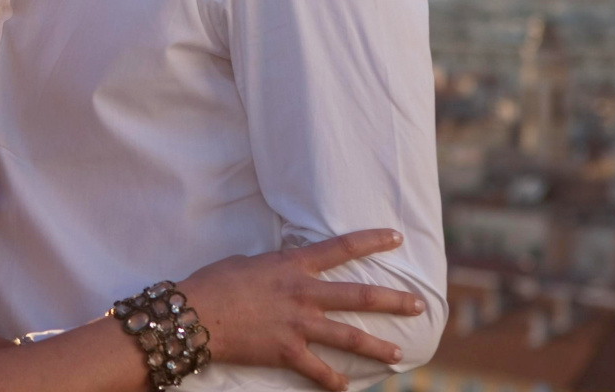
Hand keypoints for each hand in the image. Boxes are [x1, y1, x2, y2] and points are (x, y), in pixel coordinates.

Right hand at [178, 229, 425, 391]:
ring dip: (378, 347)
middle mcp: (303, 293)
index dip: (372, 241)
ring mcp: (298, 324)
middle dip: (394, 301)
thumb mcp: (248, 263)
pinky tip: (345, 388)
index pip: (341, 248)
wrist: (196, 313)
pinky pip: (318, 370)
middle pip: (359, 296)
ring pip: (349, 337)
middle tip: (419, 306)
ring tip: (399, 355)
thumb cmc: (215, 282)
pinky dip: (333, 381)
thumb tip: (280, 270)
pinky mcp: (286, 352)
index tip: (396, 237)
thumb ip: (273, 267)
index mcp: (293, 265)